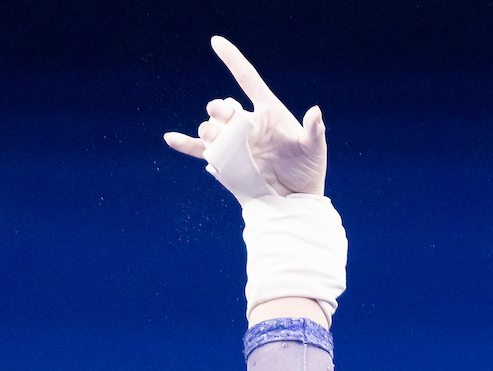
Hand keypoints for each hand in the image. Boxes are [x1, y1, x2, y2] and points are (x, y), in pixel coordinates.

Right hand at [164, 36, 326, 196]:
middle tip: (226, 116)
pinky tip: (171, 138)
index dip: (232, 60)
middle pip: (223, 107)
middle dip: (219, 109)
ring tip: (219, 139)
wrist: (296, 199)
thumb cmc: (308, 169)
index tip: (216, 42)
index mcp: (267, 112)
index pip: (247, 79)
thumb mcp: (314, 149)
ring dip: (210, 130)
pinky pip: (201, 150)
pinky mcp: (227, 161)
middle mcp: (247, 123)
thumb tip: (316, 113)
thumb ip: (314, 131)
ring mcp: (235, 142)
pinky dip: (185, 144)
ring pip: (212, 128)